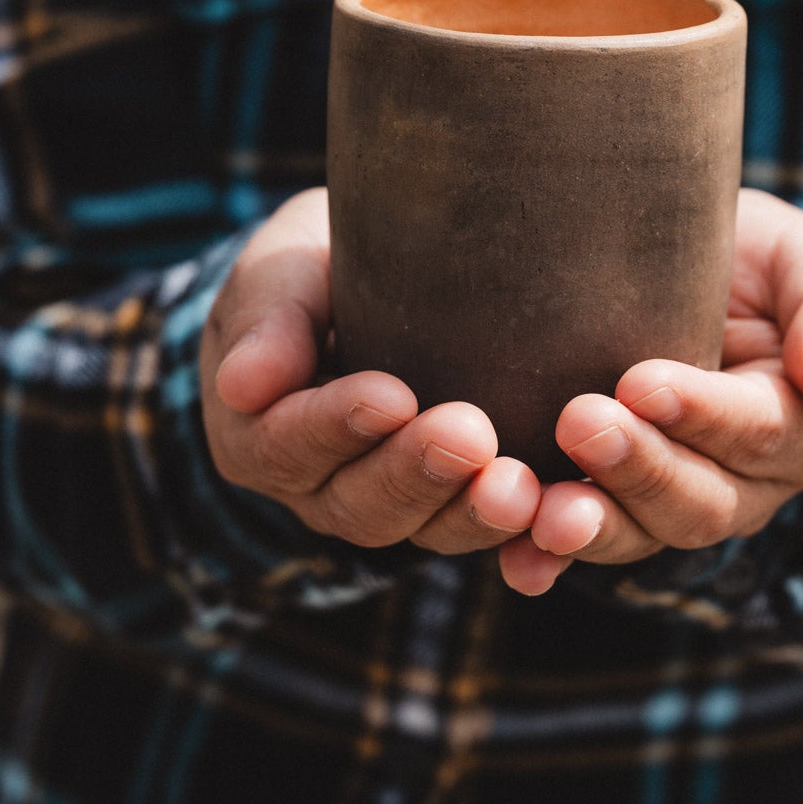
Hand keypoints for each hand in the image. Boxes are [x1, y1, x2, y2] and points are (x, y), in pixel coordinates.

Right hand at [201, 190, 541, 552]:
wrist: (369, 288)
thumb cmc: (313, 271)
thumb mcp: (279, 271)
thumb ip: (265, 319)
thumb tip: (242, 384)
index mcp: (259, 436)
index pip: (288, 445)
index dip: (337, 427)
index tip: (390, 396)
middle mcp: (319, 490)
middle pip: (361, 503)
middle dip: (417, 473)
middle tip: (470, 435)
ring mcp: (388, 506)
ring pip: (425, 530)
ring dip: (473, 512)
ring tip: (520, 485)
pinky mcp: (451, 507)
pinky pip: (480, 531)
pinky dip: (520, 532)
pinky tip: (559, 511)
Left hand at [499, 190, 802, 594]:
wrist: (682, 277)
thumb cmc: (755, 263)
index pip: (761, 433)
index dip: (703, 415)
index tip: (641, 382)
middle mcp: (746, 488)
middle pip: (700, 501)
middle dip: (639, 468)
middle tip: (580, 421)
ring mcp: (674, 509)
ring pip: (642, 536)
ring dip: (592, 525)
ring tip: (544, 507)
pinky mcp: (612, 514)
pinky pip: (582, 551)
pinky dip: (546, 561)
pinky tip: (518, 560)